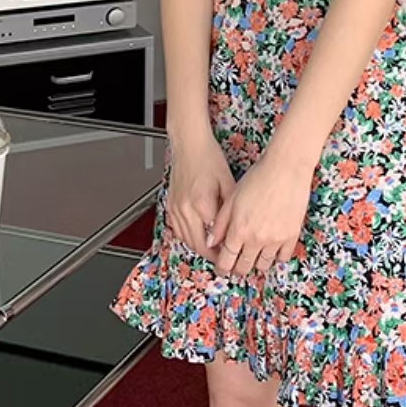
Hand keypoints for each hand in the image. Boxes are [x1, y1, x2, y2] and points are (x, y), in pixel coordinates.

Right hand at [164, 132, 235, 257]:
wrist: (189, 145)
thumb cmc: (209, 159)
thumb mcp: (229, 183)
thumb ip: (230, 210)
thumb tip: (235, 229)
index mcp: (202, 204)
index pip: (214, 238)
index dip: (225, 249)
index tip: (234, 254)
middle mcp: (185, 209)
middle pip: (198, 245)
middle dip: (213, 256)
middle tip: (225, 261)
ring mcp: (175, 209)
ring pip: (186, 240)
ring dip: (200, 248)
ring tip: (215, 252)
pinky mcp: (170, 206)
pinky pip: (178, 230)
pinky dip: (189, 237)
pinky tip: (199, 237)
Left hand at [206, 149, 313, 277]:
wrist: (286, 169)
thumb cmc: (257, 178)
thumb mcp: (232, 198)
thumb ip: (220, 223)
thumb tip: (211, 242)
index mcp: (239, 230)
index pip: (226, 260)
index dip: (222, 267)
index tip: (222, 268)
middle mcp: (256, 239)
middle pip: (245, 267)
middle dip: (238, 268)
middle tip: (237, 264)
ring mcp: (276, 240)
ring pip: (264, 265)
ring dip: (257, 263)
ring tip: (254, 256)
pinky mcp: (292, 236)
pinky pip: (283, 257)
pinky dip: (276, 257)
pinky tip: (271, 249)